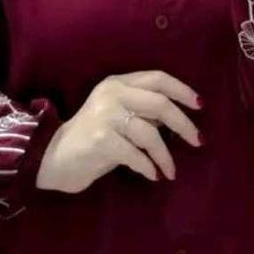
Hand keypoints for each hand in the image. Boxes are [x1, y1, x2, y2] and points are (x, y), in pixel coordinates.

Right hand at [36, 71, 202, 193]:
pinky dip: (148, 167)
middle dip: (184, 124)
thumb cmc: (92, 139)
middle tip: (198, 141)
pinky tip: (152, 175)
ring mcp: (105, 116)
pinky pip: (136, 154)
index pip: (157, 78)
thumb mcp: (118, 117)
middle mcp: (111, 94)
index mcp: (117, 84)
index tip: (200, 107)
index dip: (182, 91)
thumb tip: (178, 117)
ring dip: (165, 156)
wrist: (54, 158)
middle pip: (160, 103)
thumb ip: (143, 111)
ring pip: (150, 133)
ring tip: (170, 171)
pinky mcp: (101, 139)